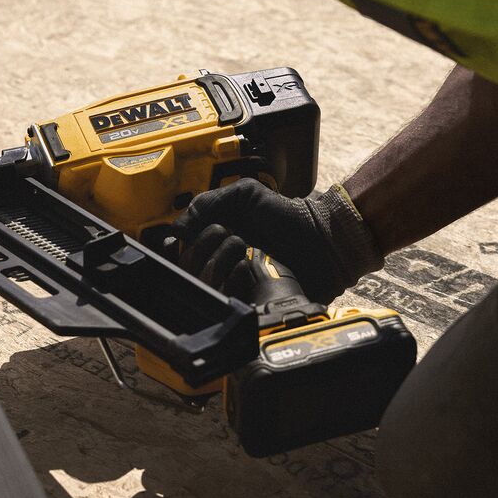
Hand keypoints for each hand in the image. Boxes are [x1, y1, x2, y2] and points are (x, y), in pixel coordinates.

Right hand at [172, 178, 382, 303]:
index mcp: (212, 240)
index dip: (179, 245)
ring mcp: (232, 285)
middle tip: (229, 235)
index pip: (179, 251)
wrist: (321, 240)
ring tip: (245, 249)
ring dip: (220, 263)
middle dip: (203, 248)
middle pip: (186, 269)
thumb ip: (206, 202)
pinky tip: (250, 269)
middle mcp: (218, 263)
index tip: (186, 236)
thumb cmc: (287, 215)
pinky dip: (234, 282)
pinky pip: (226, 301)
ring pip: (203, 285)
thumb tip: (175, 230)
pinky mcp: (248, 303)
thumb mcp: (245, 194)